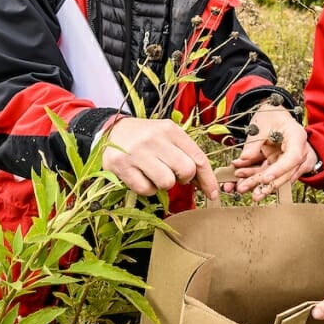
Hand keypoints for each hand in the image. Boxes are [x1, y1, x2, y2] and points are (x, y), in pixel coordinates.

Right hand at [102, 117, 217, 199]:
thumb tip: (204, 182)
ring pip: (166, 182)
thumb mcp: (167, 136)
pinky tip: (142, 177)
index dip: (208, 179)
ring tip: (155, 174)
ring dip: (164, 185)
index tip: (212, 193)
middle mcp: (154, 139)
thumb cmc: (146, 137)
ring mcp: (137, 152)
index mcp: (170, 129)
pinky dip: (147, 189)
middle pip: (186, 170)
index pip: (198, 157)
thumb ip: (185, 153)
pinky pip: (146, 189)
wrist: (112, 131)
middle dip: (184, 179)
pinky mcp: (122, 166)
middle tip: (174, 175)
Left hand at [227, 104, 312, 200]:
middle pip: (284, 172)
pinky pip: (266, 171)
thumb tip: (244, 158)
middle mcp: (297, 151)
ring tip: (241, 187)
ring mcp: (289, 159)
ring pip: (274, 175)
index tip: (265, 179)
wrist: (275, 113)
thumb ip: (254, 141)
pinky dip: (253, 174)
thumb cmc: (272, 114)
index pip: (292, 157)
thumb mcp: (262, 123)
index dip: (279, 170)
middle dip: (266, 184)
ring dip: (257, 182)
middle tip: (252, 193)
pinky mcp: (279, 163)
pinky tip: (240, 175)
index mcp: (297, 137)